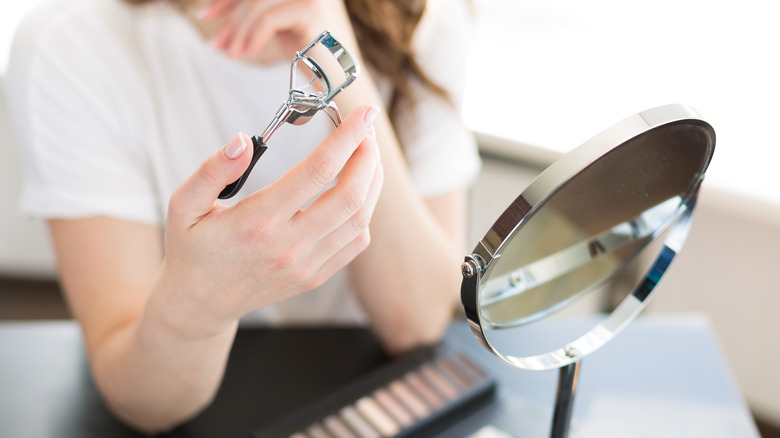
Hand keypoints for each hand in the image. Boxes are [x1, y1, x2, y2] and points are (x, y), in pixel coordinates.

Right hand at [151, 105, 381, 337]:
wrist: (198, 304)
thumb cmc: (192, 248)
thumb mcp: (184, 204)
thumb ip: (212, 170)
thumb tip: (243, 141)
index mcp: (258, 221)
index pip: (317, 171)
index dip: (347, 137)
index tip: (364, 113)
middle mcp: (288, 245)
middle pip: (350, 196)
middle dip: (368, 156)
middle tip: (367, 131)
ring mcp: (305, 265)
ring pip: (360, 220)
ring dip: (372, 182)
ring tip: (368, 155)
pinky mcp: (314, 276)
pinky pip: (355, 243)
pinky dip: (365, 212)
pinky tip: (358, 192)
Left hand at [199, 0, 357, 60]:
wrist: (340, 84)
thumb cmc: (314, 61)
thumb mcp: (280, 30)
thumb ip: (258, 17)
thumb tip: (220, 15)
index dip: (227, 0)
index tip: (207, 15)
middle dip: (229, 18)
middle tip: (217, 44)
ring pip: (257, 3)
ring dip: (238, 30)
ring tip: (231, 53)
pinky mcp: (312, 10)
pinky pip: (269, 18)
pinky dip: (253, 36)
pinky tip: (248, 52)